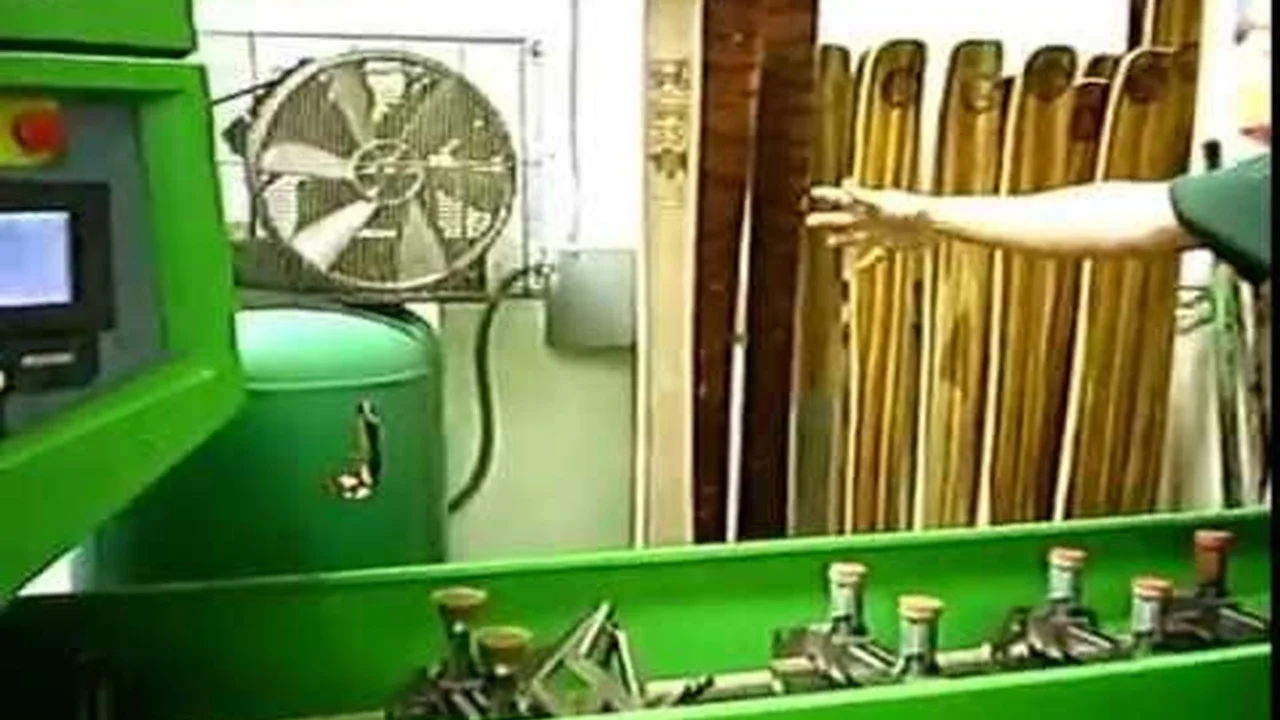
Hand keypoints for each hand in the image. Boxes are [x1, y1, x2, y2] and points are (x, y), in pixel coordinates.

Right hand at [807, 184, 937, 249]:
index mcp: (873, 205)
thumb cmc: (922, 212)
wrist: (939, 221)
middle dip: (826, 219)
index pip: (846, 198)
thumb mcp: (895, 204)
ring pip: (855, 235)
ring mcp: (881, 230)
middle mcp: (874, 217)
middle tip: (808, 220)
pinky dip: (866, 260)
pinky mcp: (891, 243)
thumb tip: (861, 192)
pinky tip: (858, 268)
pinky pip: (874, 253)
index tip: (813, 192)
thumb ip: (873, 200)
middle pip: (845, 218)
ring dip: (841, 239)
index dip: (829, 195)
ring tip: (828, 242)